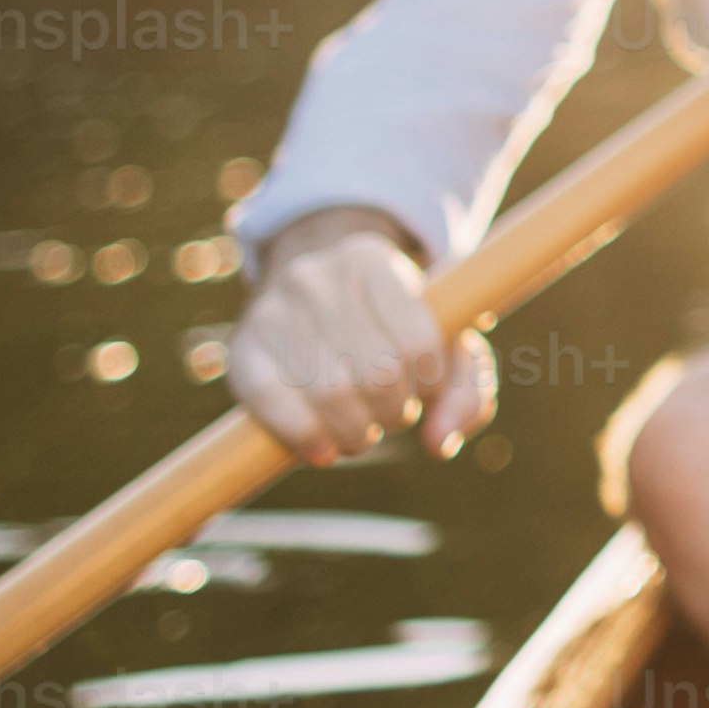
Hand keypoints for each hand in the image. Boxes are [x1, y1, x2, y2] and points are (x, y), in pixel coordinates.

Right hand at [226, 218, 493, 465]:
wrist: (310, 299)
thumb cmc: (390, 329)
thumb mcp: (442, 341)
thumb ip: (465, 390)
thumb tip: (441, 442)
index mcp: (371, 259)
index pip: (418, 342)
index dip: (429, 385)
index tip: (423, 389)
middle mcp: (317, 276)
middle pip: (377, 373)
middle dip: (394, 413)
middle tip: (391, 415)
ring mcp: (274, 309)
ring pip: (331, 393)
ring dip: (356, 433)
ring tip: (361, 431)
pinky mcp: (243, 349)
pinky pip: (273, 402)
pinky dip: (305, 436)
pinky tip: (322, 448)